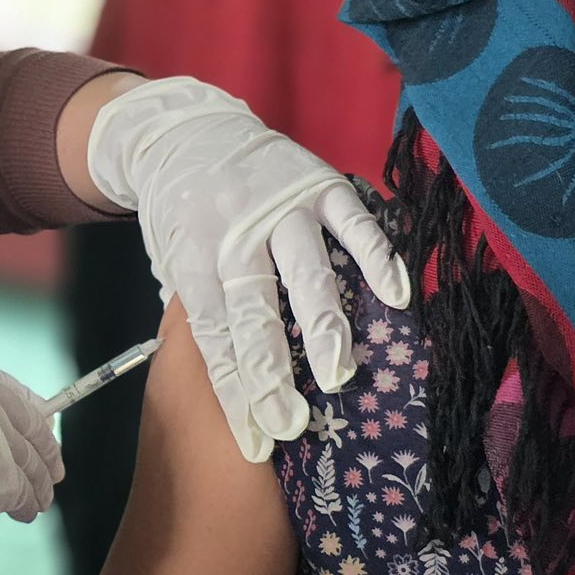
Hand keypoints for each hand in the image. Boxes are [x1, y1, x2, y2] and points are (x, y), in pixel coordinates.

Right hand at [0, 342, 61, 574]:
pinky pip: (21, 488)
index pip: (1, 384)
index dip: (24, 411)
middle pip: (23, 420)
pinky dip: (25, 502)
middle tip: (52, 469)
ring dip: (35, 481)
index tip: (39, 428)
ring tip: (37, 499)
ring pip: (26, 457)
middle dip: (41, 448)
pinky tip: (22, 511)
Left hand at [87, 78, 410, 461]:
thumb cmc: (189, 220)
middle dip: (271, 368)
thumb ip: (210, 316)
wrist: (188, 133)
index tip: (257, 441)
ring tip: (338, 372)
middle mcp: (233, 233)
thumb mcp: (180, 266)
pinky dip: (373, 255)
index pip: (215, 336)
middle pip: (253, 308)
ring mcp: (277, 206)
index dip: (235, 390)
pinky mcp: (317, 182)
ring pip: (303, 268)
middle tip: (290, 422)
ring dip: (322, 322)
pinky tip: (394, 295)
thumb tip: (245, 395)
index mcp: (193, 260)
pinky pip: (351, 220)